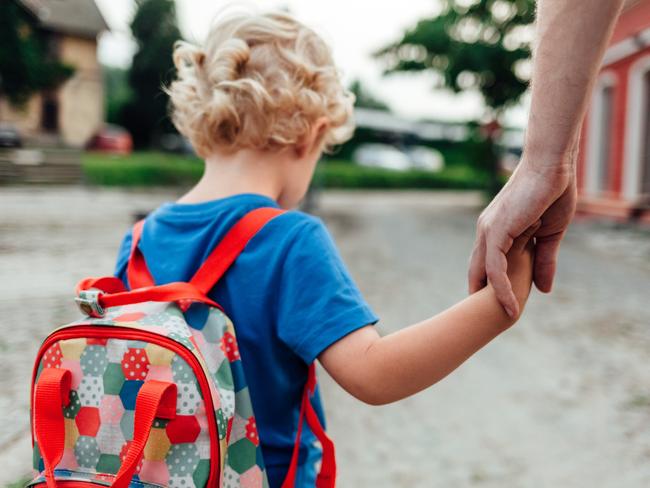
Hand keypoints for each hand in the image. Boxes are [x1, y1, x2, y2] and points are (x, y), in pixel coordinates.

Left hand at [468, 156, 576, 317]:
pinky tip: (510, 306)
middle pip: (478, 272)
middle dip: (482, 297)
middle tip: (488, 323)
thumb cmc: (551, 193)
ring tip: (504, 321)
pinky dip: (501, 289)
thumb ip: (544, 261)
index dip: (489, 286)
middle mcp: (486, 232)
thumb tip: (544, 290)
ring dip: (493, 299)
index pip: (486, 264)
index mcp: (495, 231)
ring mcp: (489, 231)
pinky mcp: (497, 231)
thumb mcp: (549, 235)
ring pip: (485, 274)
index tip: (495, 308)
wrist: (552, 166)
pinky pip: (495, 268)